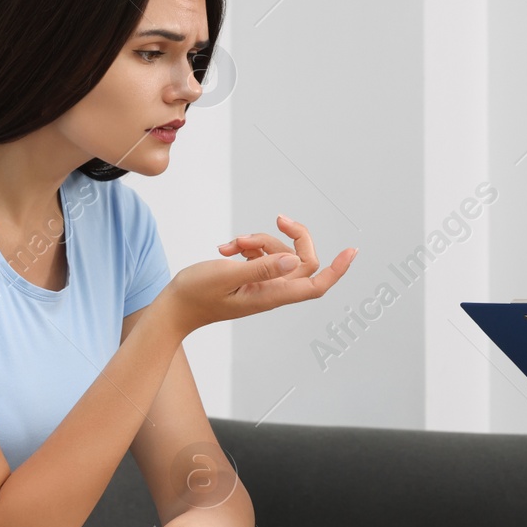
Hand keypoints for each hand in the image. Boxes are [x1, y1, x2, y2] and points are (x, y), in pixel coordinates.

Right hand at [156, 215, 355, 333]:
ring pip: (279, 254)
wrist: (174, 307)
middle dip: (292, 236)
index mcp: (271, 295)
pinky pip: (262, 256)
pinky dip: (247, 247)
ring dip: (258, 241)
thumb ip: (261, 268)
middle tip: (279, 218)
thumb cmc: (196, 295)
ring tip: (232, 244)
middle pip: (302, 260)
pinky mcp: (252, 278)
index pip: (315, 285)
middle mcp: (273, 291)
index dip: (337, 270)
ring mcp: (263, 285)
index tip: (352, 251)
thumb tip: (295, 260)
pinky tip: (227, 249)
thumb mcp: (227, 276)